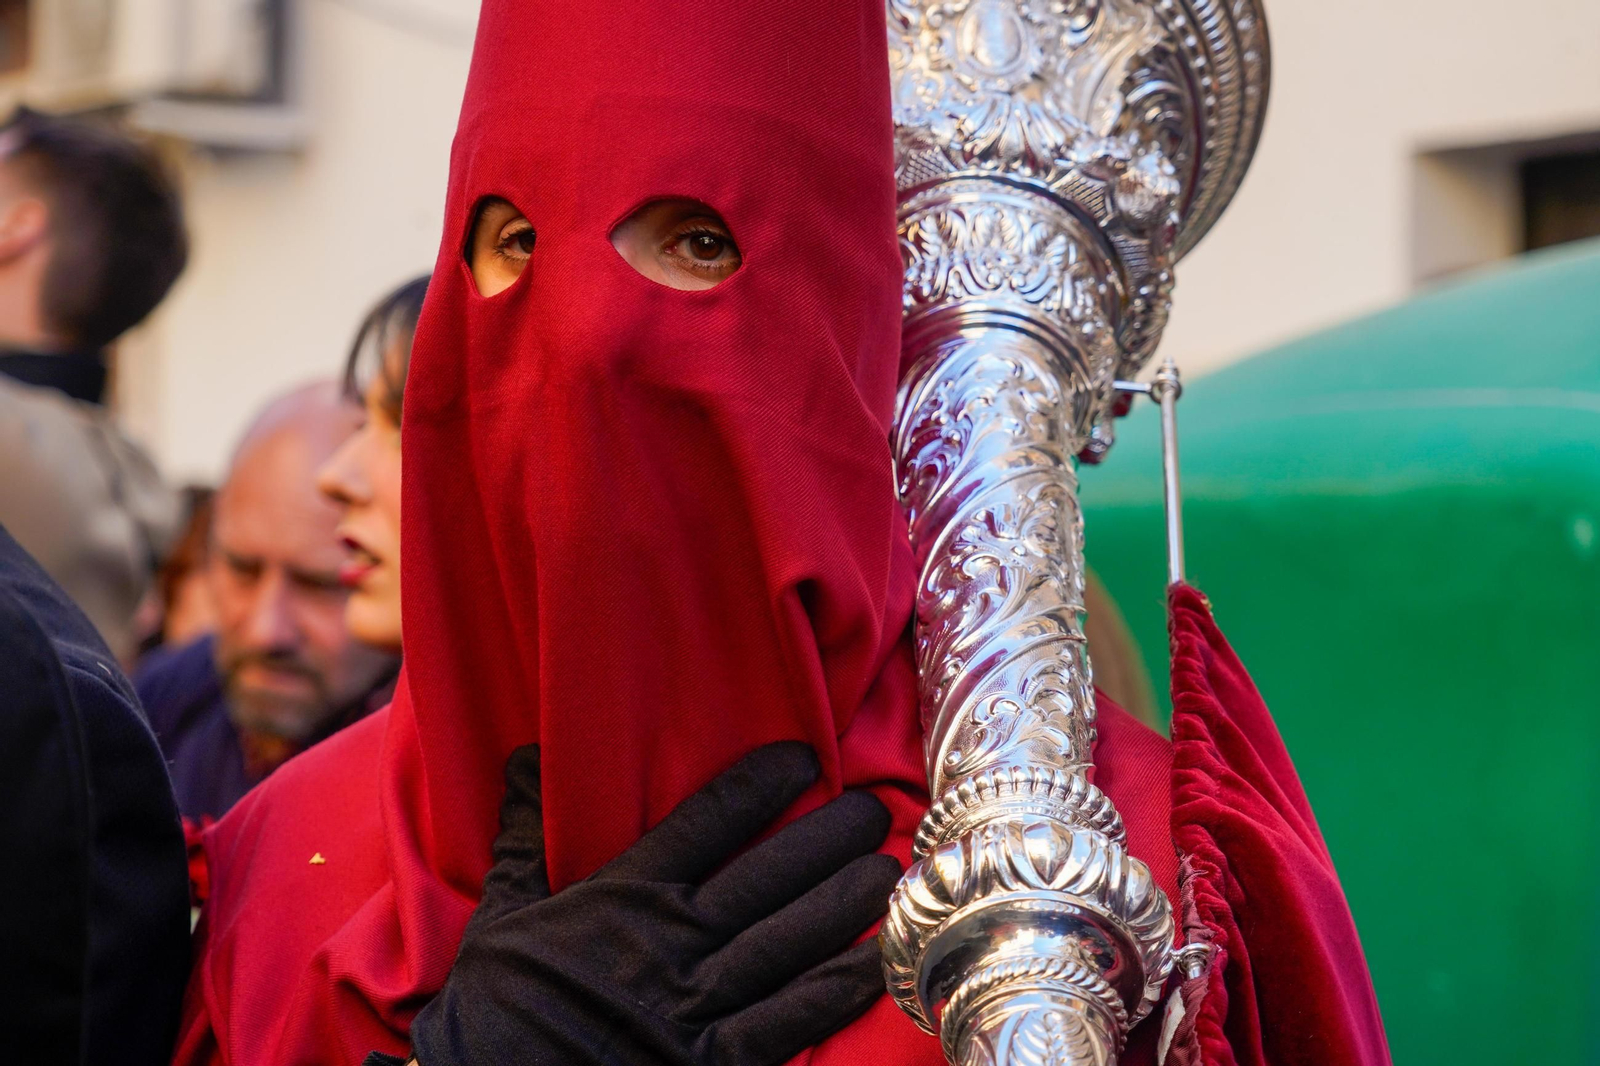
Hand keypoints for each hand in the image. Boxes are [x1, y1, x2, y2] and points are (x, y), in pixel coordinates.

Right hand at [408, 741, 900, 1065]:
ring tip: (889, 867)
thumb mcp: (502, 916)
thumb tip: (525, 758)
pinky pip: (791, 1018)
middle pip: (768, 875)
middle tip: (871, 807)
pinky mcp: (714, 1063)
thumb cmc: (493, 1012)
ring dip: (846, 900)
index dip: (761, 785)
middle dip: (826, 836)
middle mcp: (671, 942)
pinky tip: (880, 960)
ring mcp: (696, 1005)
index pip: (707, 822)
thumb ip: (526, 836)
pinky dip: (840, 988)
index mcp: (622, 897)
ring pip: (791, 938)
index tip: (802, 758)